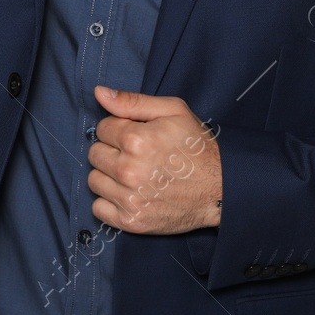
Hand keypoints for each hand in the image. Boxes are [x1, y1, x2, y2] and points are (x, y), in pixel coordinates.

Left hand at [88, 86, 221, 234]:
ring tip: (133, 175)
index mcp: (136, 140)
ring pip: (94, 181)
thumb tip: (98, 92)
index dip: (118, 129)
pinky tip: (129, 194)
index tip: (135, 136)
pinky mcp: (131, 221)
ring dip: (109, 176)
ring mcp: (129, 199)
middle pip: (95, 155)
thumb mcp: (173, 111)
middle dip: (111, 151)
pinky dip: (110, 201)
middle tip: (135, 155)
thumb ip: (132, 101)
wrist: (220, 188)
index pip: (101, 129)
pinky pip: (99, 209)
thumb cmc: (197, 146)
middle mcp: (128, 170)